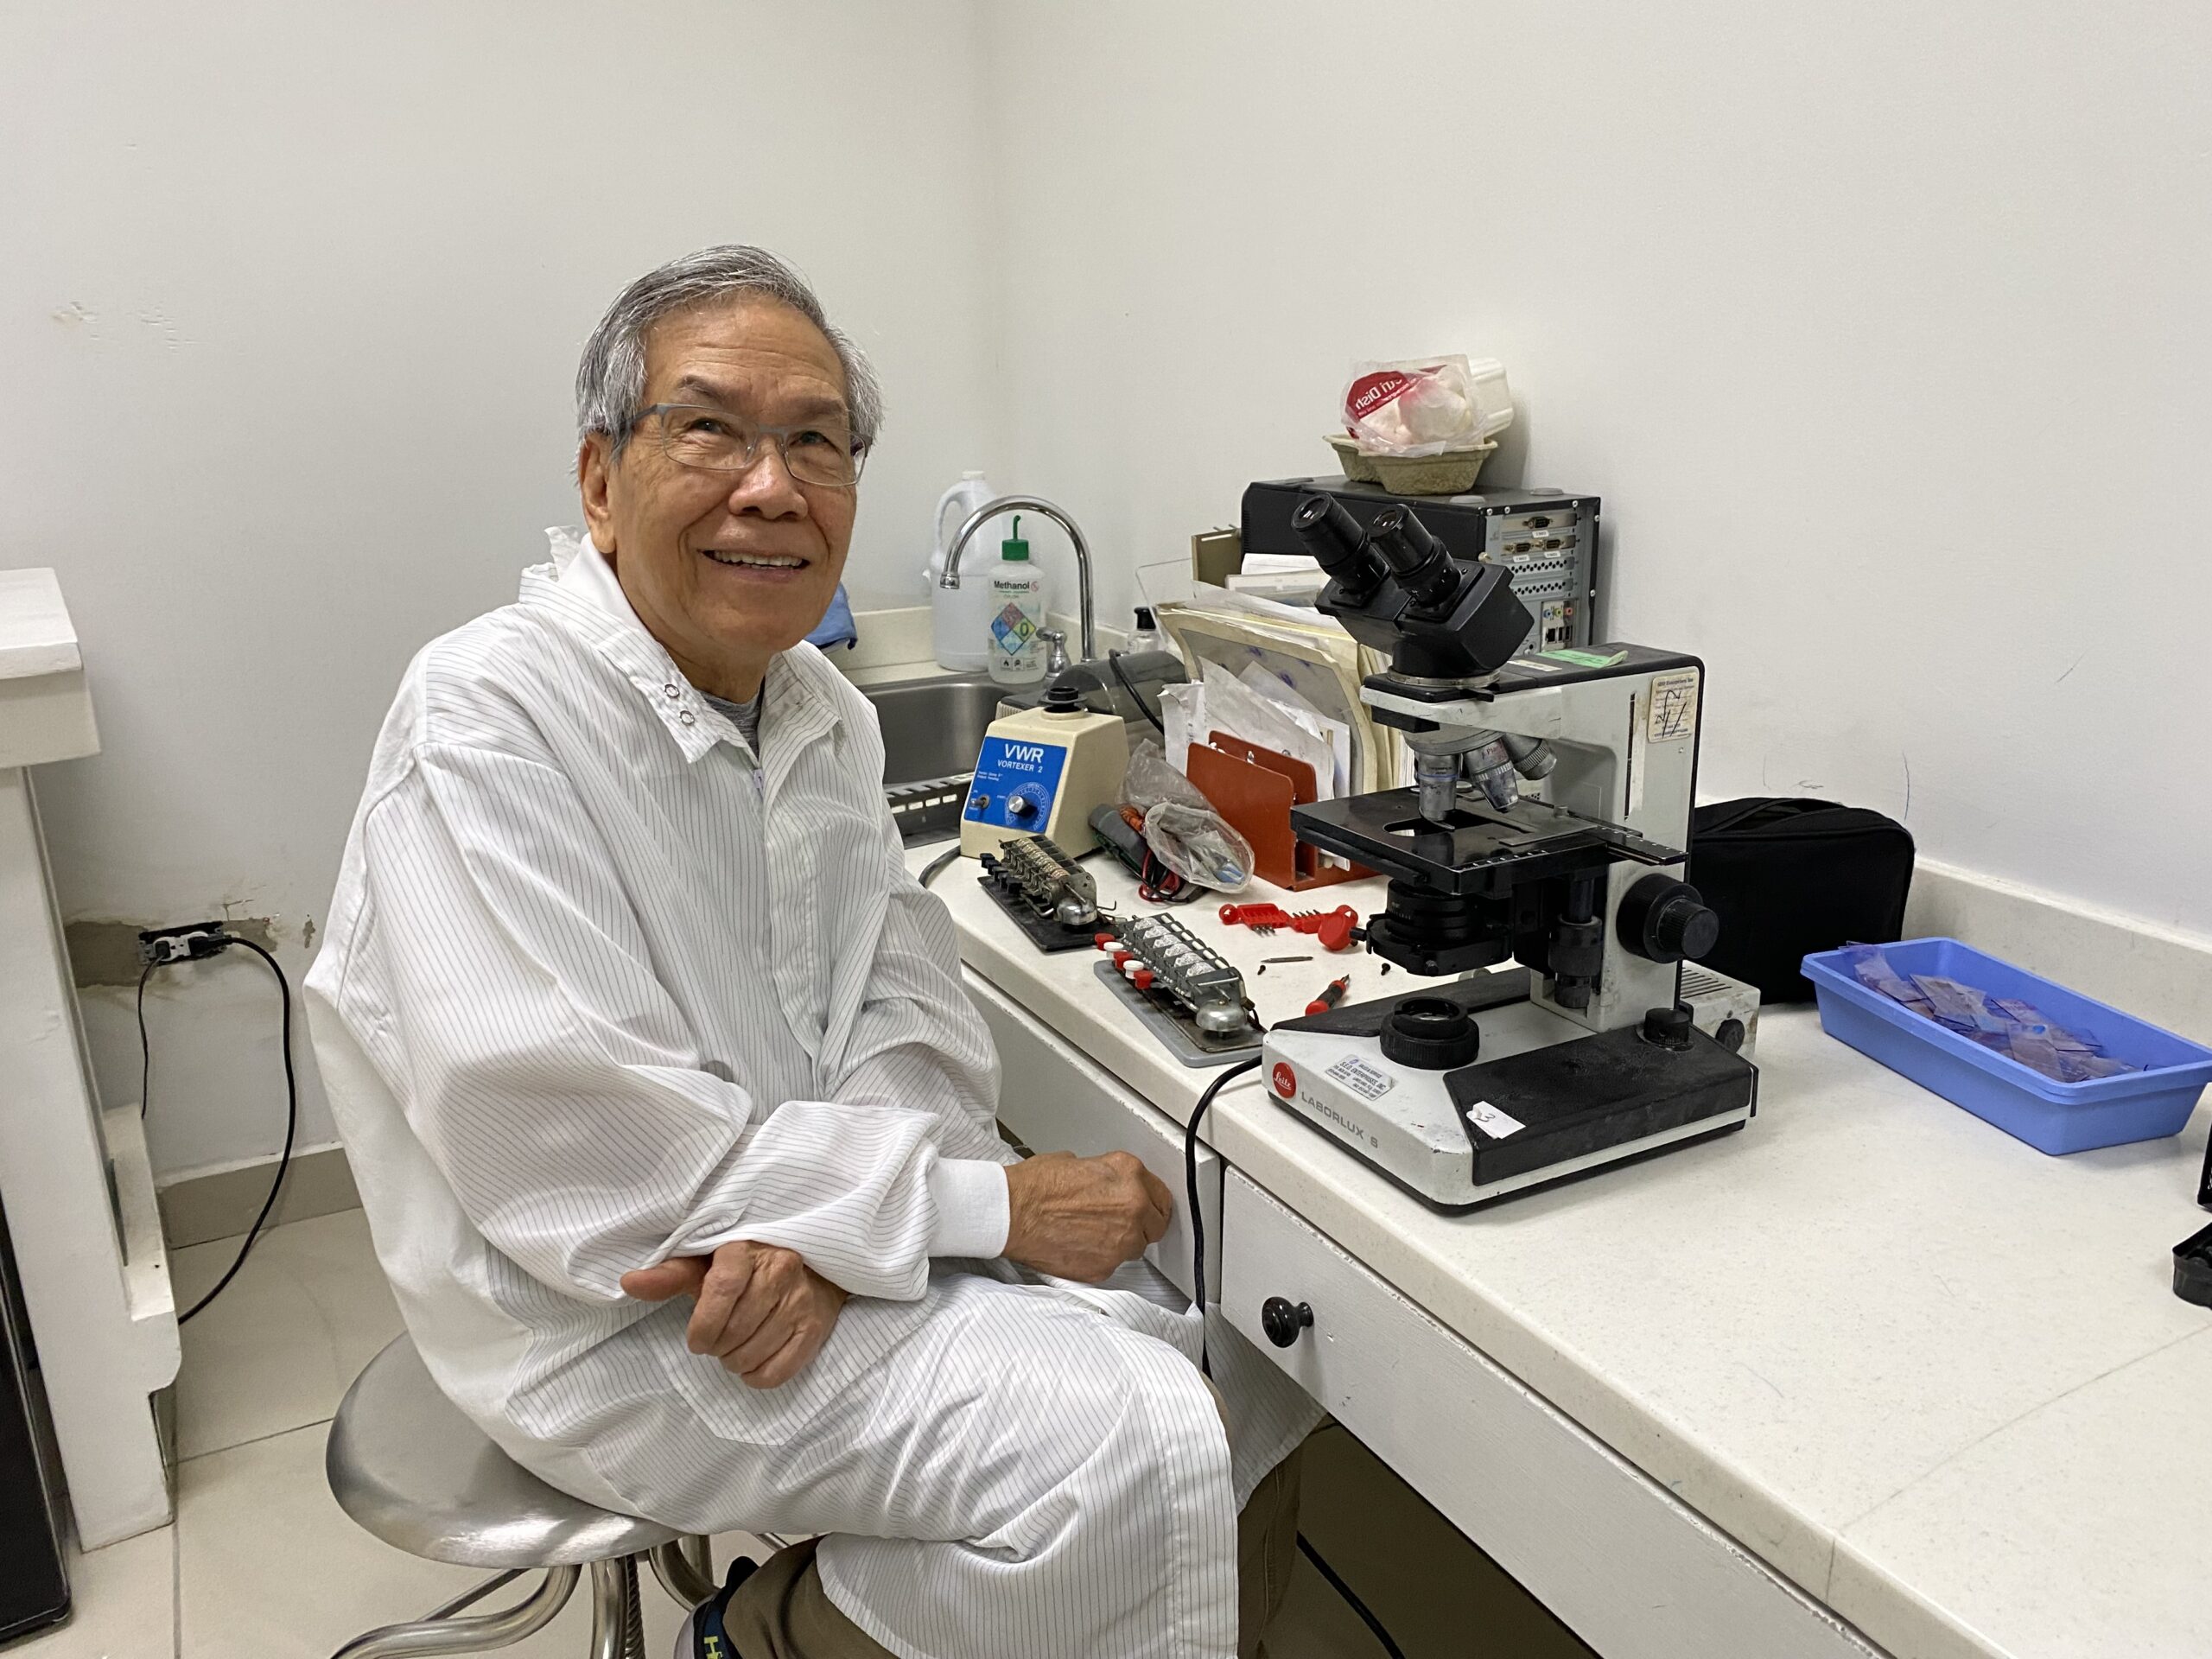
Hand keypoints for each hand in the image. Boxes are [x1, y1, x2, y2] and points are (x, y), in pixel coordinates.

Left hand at [618, 1241, 847, 1388]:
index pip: (724, 1289)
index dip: (704, 1323)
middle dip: (716, 1345)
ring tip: (732, 1348)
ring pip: (755, 1353)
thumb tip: (629, 1282)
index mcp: (748, 1250)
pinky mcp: (816, 1327)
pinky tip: (751, 1363)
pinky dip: (757, 1376)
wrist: (811, 1263)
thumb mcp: (708, 1260)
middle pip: (737, 1328)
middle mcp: (781, 1271)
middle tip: (715, 1340)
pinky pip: (779, 1370)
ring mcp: (802, 1300)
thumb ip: (670, 1275)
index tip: (696, 1340)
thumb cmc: (748, 1264)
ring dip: (734, 1361)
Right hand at [1003, 1151, 1171, 1281]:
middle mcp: (1133, 1207)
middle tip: (1119, 1222)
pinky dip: (1100, 1258)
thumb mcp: (1077, 1162)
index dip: (1150, 1202)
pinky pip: (1112, 1265)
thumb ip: (1104, 1176)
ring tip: (1094, 1235)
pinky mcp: (1104, 1267)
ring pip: (1136, 1247)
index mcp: (1129, 1174)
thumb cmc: (1034, 1187)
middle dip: (1142, 1224)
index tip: (1144, 1207)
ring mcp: (1121, 1240)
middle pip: (1156, 1224)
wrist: (1011, 1212)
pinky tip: (1080, 1247)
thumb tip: (1106, 1187)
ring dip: (1122, 1242)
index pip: (1161, 1195)